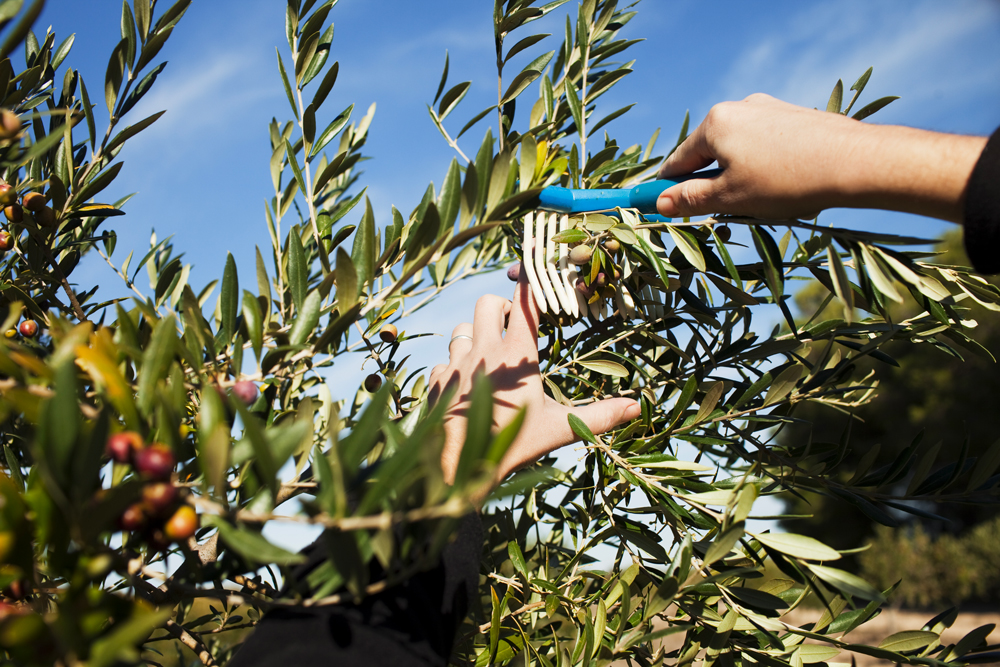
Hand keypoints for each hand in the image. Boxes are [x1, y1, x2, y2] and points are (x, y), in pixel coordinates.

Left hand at [429, 267, 640, 487]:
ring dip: (476, 334)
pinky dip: (455, 366)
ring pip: (462, 329)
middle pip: (488, 303)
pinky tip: (465, 384)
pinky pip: (444, 361)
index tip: (539, 273)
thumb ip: (599, 416)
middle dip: (503, 307)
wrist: (456, 465)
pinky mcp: (437, 381)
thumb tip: (636, 406)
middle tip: (515, 325)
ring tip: (489, 353)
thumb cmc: (511, 444)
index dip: (533, 283)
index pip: (526, 303)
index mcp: (515, 355)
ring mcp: (456, 364)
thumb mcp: (558, 429)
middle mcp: (483, 350)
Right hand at [657, 93, 985, 222]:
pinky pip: (767, 147)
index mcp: (715, 123)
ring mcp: (771, 109)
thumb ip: (690, 200)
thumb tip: (660, 203)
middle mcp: (740, 108)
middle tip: (719, 214)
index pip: (678, 161)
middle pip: (709, 154)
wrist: (857, 163)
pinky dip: (766, 169)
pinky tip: (786, 189)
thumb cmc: (787, 182)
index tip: (656, 206)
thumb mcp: (730, 198)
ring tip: (763, 204)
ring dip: (740, 178)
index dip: (665, 187)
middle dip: (710, 185)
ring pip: (740, 152)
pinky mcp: (797, 118)